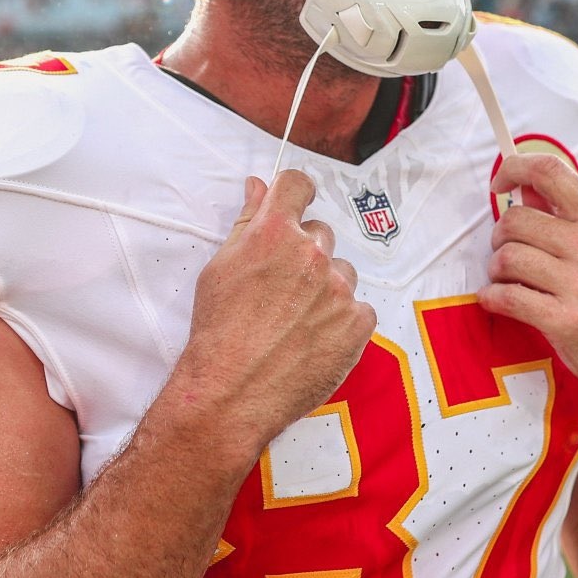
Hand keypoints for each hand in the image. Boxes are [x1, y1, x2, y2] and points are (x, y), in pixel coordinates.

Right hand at [176, 171, 376, 457]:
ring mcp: (340, 288)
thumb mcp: (220, 268)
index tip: (294, 207)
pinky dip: (342, 321)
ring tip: (295, 321)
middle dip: (304, 254)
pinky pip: (358, 309)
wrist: (233, 391)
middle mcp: (312, 254)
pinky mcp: (358, 322)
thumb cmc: (218, 331)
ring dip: (326, 288)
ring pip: (341, 273)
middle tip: (281, 289)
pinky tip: (314, 339)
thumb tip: (257, 186)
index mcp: (275, 233)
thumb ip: (246, 222)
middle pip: (320, 234)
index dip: (295, 193)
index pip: (297, 185)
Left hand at [480, 152, 577, 414]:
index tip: (500, 184)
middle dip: (500, 237)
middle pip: (515, 221)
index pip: (549, 171)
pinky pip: (507, 297)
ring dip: (496, 270)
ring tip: (505, 279)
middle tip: (506, 252)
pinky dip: (492, 297)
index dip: (514, 170)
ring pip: (506, 258)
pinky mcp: (564, 321)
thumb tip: (524, 190)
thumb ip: (567, 219)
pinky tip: (496, 299)